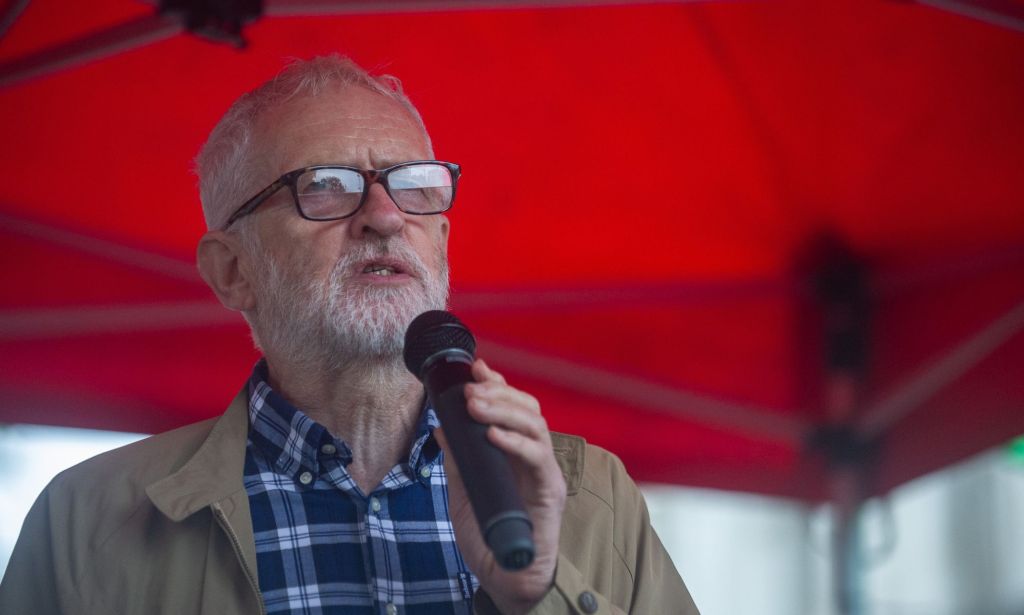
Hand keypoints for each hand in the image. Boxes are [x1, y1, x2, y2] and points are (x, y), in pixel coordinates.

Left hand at [435, 358, 566, 614]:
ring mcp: (544, 472)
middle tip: (469, 390)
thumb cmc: (489, 537)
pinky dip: (515, 442)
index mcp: (516, 452)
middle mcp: (534, 457)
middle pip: (528, 408)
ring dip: (504, 410)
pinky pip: (537, 458)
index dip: (497, 384)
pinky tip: (492, 436)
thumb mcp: (464, 491)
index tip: (475, 368)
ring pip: (536, 425)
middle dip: (498, 393)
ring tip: (475, 406)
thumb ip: (458, 459)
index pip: (512, 407)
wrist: (506, 578)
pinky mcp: (549, 491)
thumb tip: (440, 425)